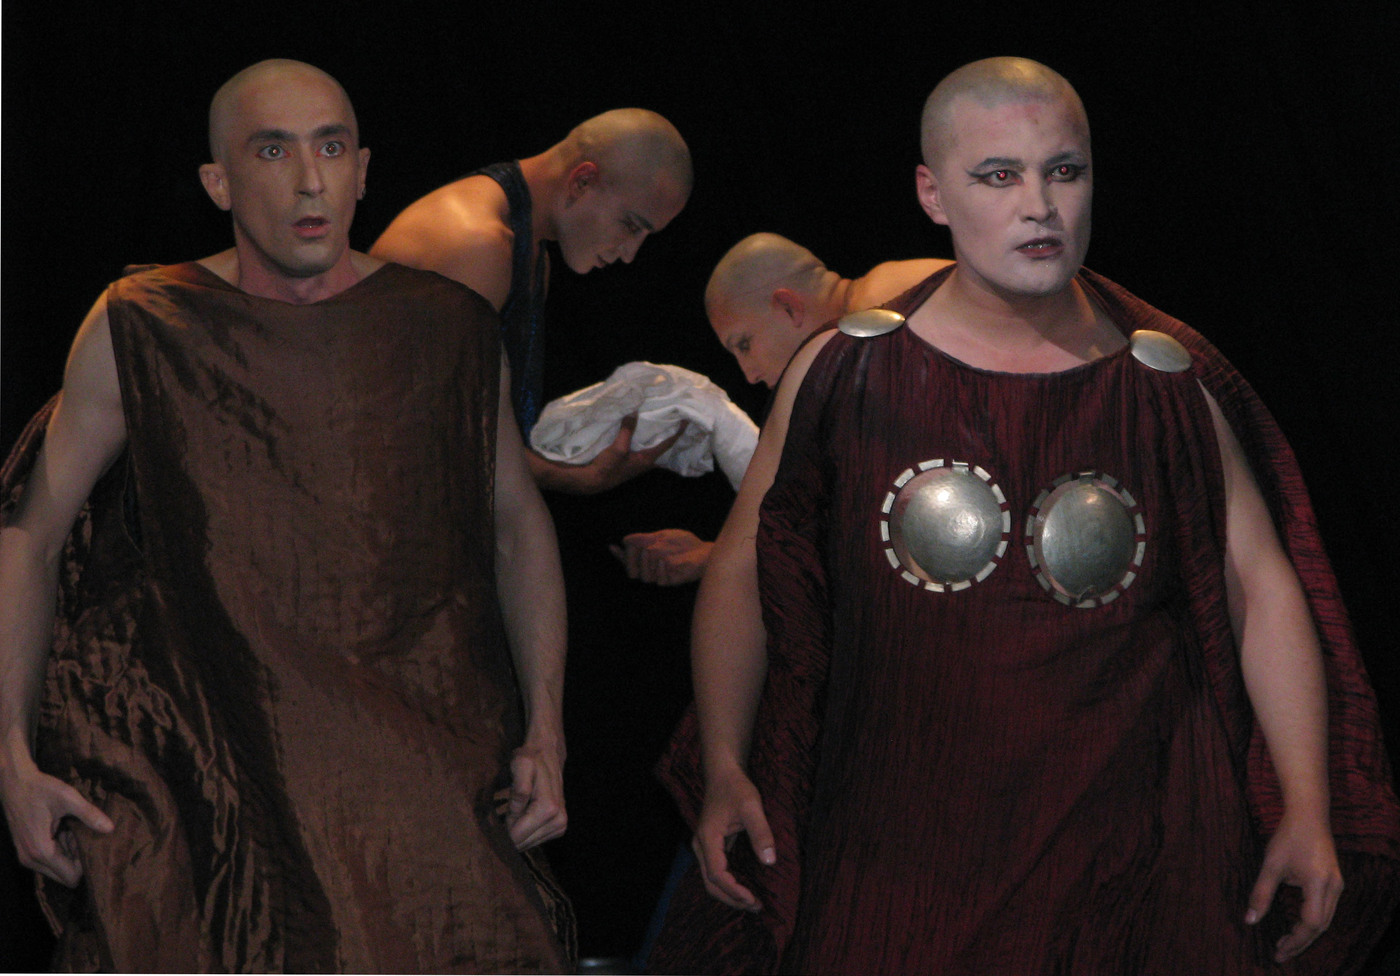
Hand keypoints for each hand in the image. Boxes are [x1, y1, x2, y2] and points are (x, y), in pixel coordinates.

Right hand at [1, 763, 112, 887]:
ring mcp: (27, 857)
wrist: (15, 783)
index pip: (71, 877)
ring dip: (69, 854)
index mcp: (41, 850)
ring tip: (72, 830)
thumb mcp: (68, 797)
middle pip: (65, 877)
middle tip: (81, 836)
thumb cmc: (41, 788)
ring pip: (57, 869)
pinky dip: (60, 849)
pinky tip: (64, 830)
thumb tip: (111, 829)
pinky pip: (49, 861)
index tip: (90, 843)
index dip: (85, 864)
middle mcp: (31, 859)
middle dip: (78, 860)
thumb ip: (89, 814)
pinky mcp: (26, 851)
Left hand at [498, 741, 566, 849]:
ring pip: (528, 844)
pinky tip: (517, 820)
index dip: (501, 833)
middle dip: (507, 836)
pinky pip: (535, 840)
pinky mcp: (559, 828)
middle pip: (523, 843)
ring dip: (515, 835)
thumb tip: (515, 813)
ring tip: (505, 819)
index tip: (488, 825)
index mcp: (548, 809)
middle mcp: (558, 821)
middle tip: (493, 822)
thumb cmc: (530, 759)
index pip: (517, 836)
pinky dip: (523, 833)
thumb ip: (519, 789)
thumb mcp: (520, 765)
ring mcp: (560, 826)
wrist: (547, 754)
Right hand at [531, 416, 686, 494]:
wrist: (592, 481)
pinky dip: (643, 436)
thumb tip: (634, 411)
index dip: (677, 432)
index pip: (667, 443)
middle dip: (668, 431)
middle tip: (673, 416)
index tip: (685, 420)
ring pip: (651, 444)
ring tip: (659, 419)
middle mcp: (645, 461)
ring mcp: (636, 461)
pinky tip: (641, 428)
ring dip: (655, 433)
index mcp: (647, 459)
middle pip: (661, 444)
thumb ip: (627, 430)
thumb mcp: (618, 447)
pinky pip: (640, 445)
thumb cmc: (608, 467)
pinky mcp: (628, 459)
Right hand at [610, 529, 713, 585]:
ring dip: (645, 564)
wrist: (703, 550)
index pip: (629, 561)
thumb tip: (625, 539)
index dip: (620, 556)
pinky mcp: (673, 581)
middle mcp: (652, 570)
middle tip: (636, 549)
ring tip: (649, 551)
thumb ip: (645, 539)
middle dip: (631, 561)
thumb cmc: (683, 543)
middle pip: (633, 572)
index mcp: (648, 560)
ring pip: (645, 578)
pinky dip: (660, 570)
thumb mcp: (662, 537)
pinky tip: (663, 560)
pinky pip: (661, 581)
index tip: (613, 546)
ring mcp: (662, 577)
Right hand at [692, 765, 774, 911]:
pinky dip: (728, 884)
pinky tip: (744, 888)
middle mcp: (701, 846)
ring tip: (752, 902)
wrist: (723, 773)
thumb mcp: (752, 806)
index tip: (752, 899)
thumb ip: (760, 832)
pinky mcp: (711, 846)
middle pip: (710, 883)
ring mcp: (704, 847)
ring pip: (711, 880)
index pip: (717, 874)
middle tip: (756, 906)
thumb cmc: (736, 787)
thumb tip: (769, 861)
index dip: (734, 890)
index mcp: (707, 838)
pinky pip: (716, 871)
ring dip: (729, 894)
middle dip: (731, 899)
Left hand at [1244, 811, 1342, 961]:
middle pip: (1321, 926)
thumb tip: (1250, 920)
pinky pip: (1326, 909)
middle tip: (1280, 953)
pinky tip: (1296, 925)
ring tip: (1286, 943)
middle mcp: (1334, 887)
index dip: (1295, 939)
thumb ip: (1261, 894)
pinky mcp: (1334, 881)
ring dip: (1307, 933)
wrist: (1308, 814)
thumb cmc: (1288, 837)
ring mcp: (1337, 884)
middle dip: (1301, 942)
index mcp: (1319, 883)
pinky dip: (1312, 921)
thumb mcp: (1271, 865)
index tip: (1278, 950)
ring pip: (1325, 919)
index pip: (1311, 923)